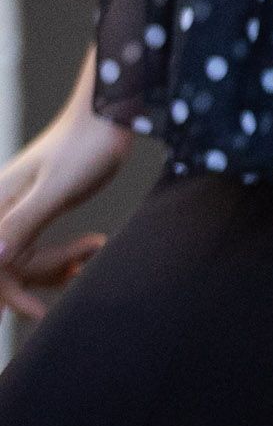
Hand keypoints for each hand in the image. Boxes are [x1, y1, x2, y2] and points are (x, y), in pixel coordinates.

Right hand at [0, 74, 129, 321]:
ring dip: (56, 266)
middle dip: (43, 274)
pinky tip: (91, 251)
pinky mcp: (37, 208)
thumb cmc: (86, 145)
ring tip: (95, 251)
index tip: (39, 312)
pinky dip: (61, 256)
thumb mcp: (57, 188)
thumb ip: (22, 222)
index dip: (9, 294)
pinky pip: (36, 246)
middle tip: (83, 268)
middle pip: (6, 265)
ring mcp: (16, 209)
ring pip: (22, 259)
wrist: (109, 113)